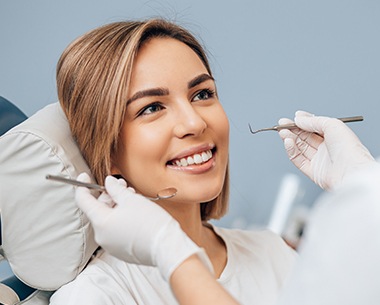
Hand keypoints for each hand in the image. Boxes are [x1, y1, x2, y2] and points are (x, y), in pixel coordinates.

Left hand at [75, 173, 212, 280]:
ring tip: (132, 198)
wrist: (166, 247)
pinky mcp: (121, 251)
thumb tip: (108, 182)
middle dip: (108, 195)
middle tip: (122, 185)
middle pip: (98, 210)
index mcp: (101, 222)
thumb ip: (115, 189)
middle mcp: (102, 236)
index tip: (84, 176)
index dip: (83, 186)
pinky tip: (134, 212)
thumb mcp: (131, 199)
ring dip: (116, 207)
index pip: (83, 201)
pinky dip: (120, 220)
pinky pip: (115, 231)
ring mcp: (110, 245)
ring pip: (108, 220)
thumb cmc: (150, 222)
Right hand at [278, 111, 374, 189]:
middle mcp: (326, 148)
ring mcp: (319, 160)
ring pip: (300, 148)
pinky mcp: (312, 171)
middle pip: (305, 137)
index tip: (292, 118)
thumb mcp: (332, 124)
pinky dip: (291, 150)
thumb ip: (313, 121)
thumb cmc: (349, 149)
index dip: (302, 123)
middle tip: (282, 124)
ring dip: (289, 139)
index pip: (314, 128)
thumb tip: (298, 119)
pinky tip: (288, 142)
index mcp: (334, 137)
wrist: (352, 171)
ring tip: (282, 132)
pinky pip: (298, 159)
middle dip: (292, 130)